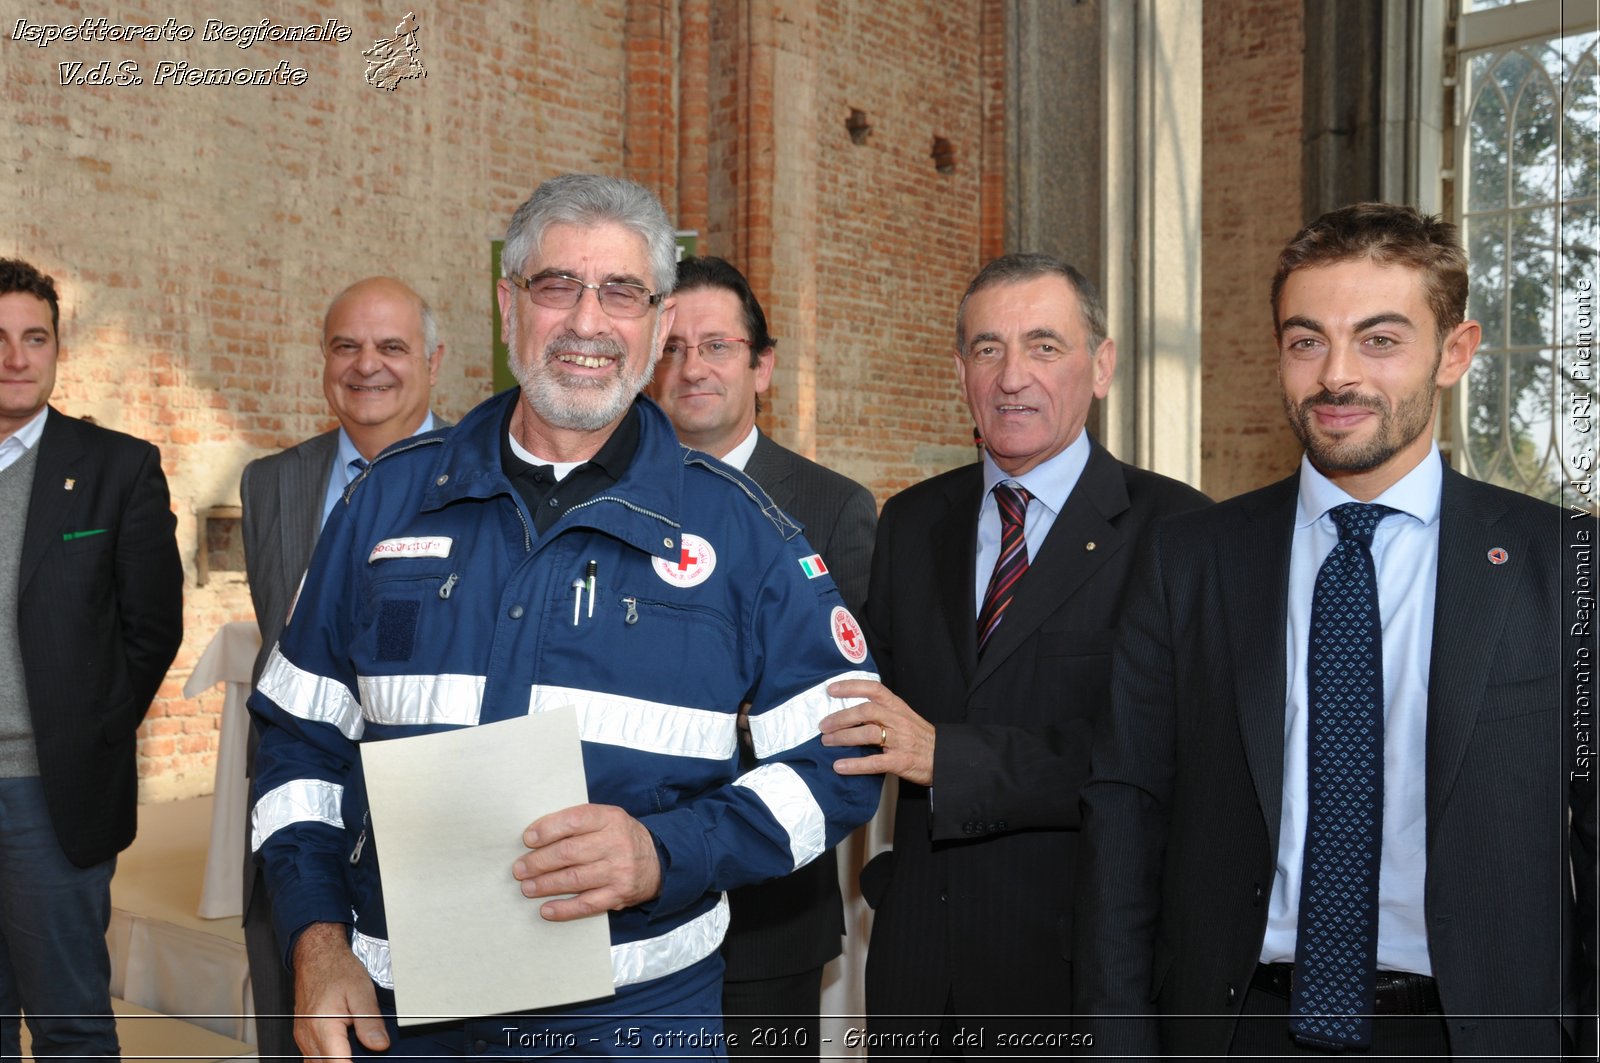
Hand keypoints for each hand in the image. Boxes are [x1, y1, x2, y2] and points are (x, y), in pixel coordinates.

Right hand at [291, 922, 387, 1062]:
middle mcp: (308, 1035)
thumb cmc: (336, 968)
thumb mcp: (362, 991)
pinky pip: (314, 1056)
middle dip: (346, 1062)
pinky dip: (328, 1057)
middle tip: (365, 1053)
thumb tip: (380, 1045)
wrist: (317, 954)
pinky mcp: (304, 1034)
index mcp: (323, 1027)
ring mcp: (303, 1036)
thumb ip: (370, 1022)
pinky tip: (342, 1050)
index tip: (366, 1061)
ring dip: (336, 1060)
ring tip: (354, 1051)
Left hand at [513, 803, 661, 919]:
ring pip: (574, 879)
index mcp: (610, 818)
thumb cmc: (620, 838)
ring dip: (545, 884)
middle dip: (539, 862)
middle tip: (519, 869)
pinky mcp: (619, 895)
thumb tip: (536, 836)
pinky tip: (546, 909)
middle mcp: (616, 843)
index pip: (574, 821)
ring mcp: (618, 871)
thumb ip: (578, 823)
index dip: (548, 829)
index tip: (528, 839)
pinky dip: (563, 909)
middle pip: (569, 852)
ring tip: (526, 887)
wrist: (658, 861)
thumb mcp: (607, 820)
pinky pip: (586, 905)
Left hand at [819, 679, 935, 785]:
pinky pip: (874, 762)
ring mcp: (900, 741)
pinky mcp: (901, 761)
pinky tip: (840, 766)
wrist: (946, 758)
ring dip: (844, 737)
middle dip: (841, 717)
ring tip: (827, 742)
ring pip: (868, 733)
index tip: (831, 689)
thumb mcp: (905, 717)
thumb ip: (883, 712)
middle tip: (823, 725)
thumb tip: (851, 712)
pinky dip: (854, 765)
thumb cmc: (921, 738)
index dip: (851, 687)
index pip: (874, 689)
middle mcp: (898, 720)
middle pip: (866, 711)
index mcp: (898, 707)